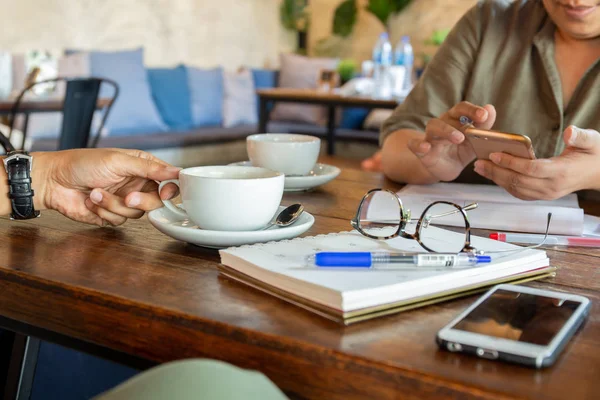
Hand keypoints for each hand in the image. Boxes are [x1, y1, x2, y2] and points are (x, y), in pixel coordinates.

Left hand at [33, 148, 179, 225]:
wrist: (53, 182)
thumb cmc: (82, 164)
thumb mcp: (119, 161)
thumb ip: (150, 168)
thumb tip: (177, 172)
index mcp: (141, 167)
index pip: (167, 180)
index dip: (170, 189)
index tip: (166, 193)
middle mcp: (136, 184)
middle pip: (156, 201)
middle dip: (141, 201)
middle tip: (128, 196)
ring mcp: (124, 200)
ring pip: (136, 213)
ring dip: (115, 204)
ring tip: (97, 192)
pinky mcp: (112, 215)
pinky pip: (120, 220)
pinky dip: (105, 212)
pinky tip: (92, 201)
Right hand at [407, 102, 496, 180]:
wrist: (445, 168)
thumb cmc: (460, 150)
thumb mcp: (475, 141)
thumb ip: (483, 126)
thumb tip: (490, 108)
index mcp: (455, 119)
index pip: (462, 108)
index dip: (472, 109)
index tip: (484, 115)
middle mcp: (442, 124)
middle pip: (449, 115)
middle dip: (462, 118)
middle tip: (474, 125)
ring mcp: (430, 137)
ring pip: (434, 127)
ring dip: (446, 130)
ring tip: (458, 138)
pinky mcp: (421, 151)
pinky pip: (415, 145)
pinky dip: (418, 144)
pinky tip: (425, 147)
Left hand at [473, 126, 599, 199]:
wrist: (598, 173)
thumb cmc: (594, 154)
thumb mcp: (592, 141)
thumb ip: (581, 136)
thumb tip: (570, 131)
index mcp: (562, 172)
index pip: (532, 169)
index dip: (512, 163)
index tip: (495, 154)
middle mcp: (552, 186)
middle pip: (518, 181)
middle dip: (496, 172)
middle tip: (478, 163)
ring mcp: (546, 193)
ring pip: (516, 189)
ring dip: (496, 179)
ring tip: (480, 168)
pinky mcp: (542, 195)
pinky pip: (519, 192)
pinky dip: (504, 184)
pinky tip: (493, 174)